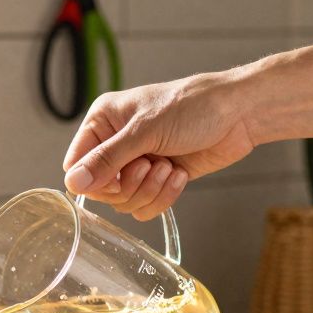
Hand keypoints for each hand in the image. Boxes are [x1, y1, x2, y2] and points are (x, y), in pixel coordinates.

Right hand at [62, 72, 257, 219]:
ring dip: (149, 190)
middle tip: (151, 165)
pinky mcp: (158, 179)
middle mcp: (116, 144)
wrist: (239, 114)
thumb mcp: (145, 131)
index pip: (76, 165)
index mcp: (103, 122)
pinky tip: (179, 174)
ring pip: (124, 202)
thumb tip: (74, 182)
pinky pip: (146, 206)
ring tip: (169, 167)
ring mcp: (137, 163)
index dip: (95, 180)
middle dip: (129, 185)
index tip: (118, 176)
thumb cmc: (193, 107)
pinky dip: (164, 196)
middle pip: (101, 190)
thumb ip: (107, 159)